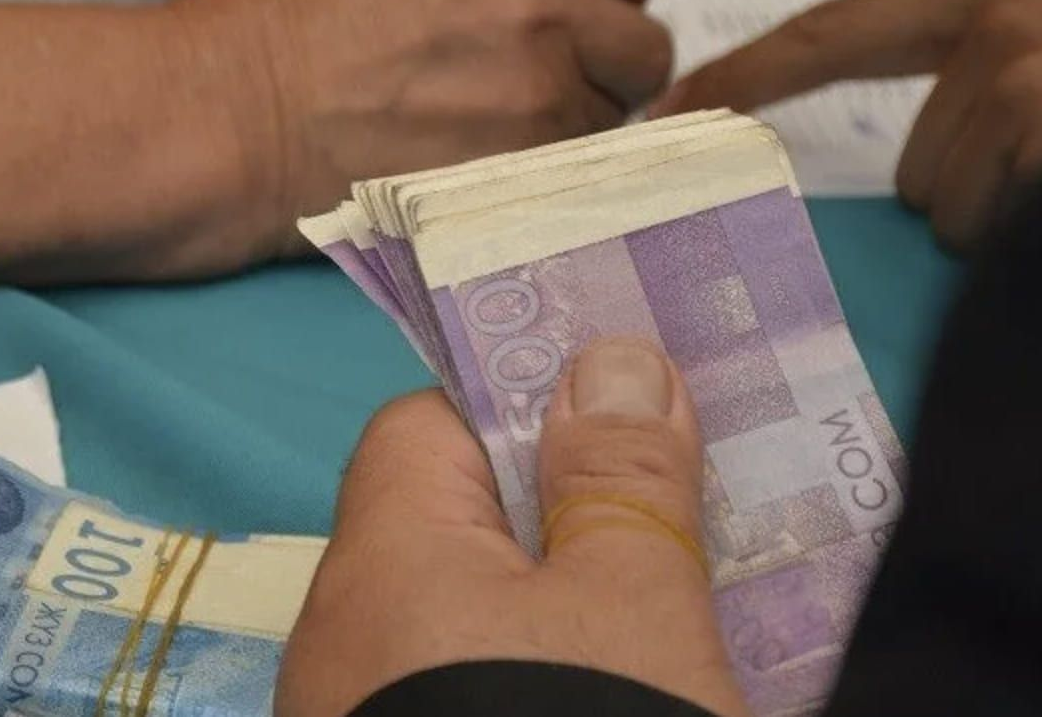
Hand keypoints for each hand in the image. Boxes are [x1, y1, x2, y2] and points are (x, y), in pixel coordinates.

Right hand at [172, 0, 672, 249]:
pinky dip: (549, 178)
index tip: (578, 3)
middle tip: (541, 79)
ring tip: (499, 130)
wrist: (219, 116)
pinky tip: (484, 170)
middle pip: (647, 42)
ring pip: (619, 121)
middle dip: (605, 63)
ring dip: (579, 126)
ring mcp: (533, 92)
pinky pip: (580, 178)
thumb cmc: (271, 29)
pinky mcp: (515, 173)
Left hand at [278, 338, 746, 716]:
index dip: (530, 405)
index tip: (631, 409)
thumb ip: (620, 478)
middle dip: (574, 512)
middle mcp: (345, 639)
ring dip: (575, 607)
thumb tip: (604, 358)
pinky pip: (469, 692)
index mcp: (381, 559)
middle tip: (694, 507)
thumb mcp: (632, 605)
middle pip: (461, 530)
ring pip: (477, 624)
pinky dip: (546, 680)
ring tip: (695, 607)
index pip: (429, 427)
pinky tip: (629, 698)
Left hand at [662, 0, 1041, 247]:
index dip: (745, 73)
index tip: (664, 108)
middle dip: (975, 182)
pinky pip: (1004, 231)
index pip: (833, 33)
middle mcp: (1002, 19)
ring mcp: (1034, 76)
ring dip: (1016, 212)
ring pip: (956, 208)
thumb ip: (995, 32)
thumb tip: (929, 47)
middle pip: (914, 165)